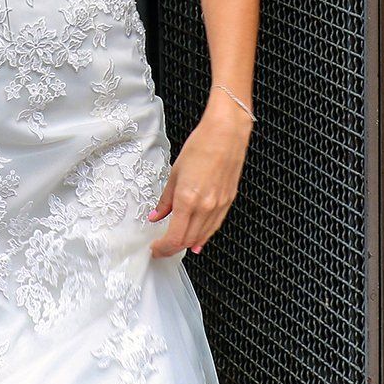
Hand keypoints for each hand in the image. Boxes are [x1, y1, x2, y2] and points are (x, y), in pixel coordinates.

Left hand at [148, 94, 253, 256]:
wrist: (226, 134)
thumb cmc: (200, 147)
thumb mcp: (175, 173)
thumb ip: (165, 200)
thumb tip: (156, 216)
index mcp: (188, 200)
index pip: (174, 237)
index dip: (163, 248)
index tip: (155, 248)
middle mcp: (205, 207)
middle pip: (187, 240)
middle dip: (172, 249)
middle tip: (161, 249)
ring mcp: (219, 206)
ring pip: (202, 237)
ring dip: (187, 244)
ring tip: (175, 246)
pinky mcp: (228, 202)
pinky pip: (214, 227)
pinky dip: (203, 236)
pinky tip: (197, 240)